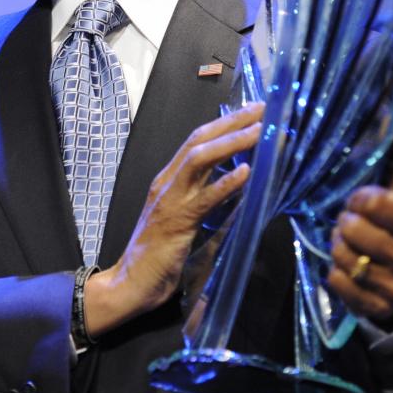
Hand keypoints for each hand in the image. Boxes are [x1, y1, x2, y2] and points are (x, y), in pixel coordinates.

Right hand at [85, 102, 263, 336]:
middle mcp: (168, 182)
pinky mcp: (177, 223)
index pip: (198, 140)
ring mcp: (170, 200)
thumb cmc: (160, 255)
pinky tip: (246, 172)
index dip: (225, 123)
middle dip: (232, 121)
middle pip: (199, 140)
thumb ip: (210, 200)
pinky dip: (225, 183)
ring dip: (232, 142)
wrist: (130, 283)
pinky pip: (204, 199)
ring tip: (259, 132)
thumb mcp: (187, 219)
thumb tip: (243, 185)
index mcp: (170, 179)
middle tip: (263, 108)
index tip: (253, 111)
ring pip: (199, 159)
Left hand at [328, 114, 392, 325]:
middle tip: (348, 224)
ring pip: (344, 258)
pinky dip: (336, 274)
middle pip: (353, 231)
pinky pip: (339, 284)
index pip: (373, 202)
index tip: (356, 199)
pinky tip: (346, 267)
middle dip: (343, 224)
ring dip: (337, 248)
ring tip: (347, 244)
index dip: (357, 198)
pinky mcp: (379, 308)